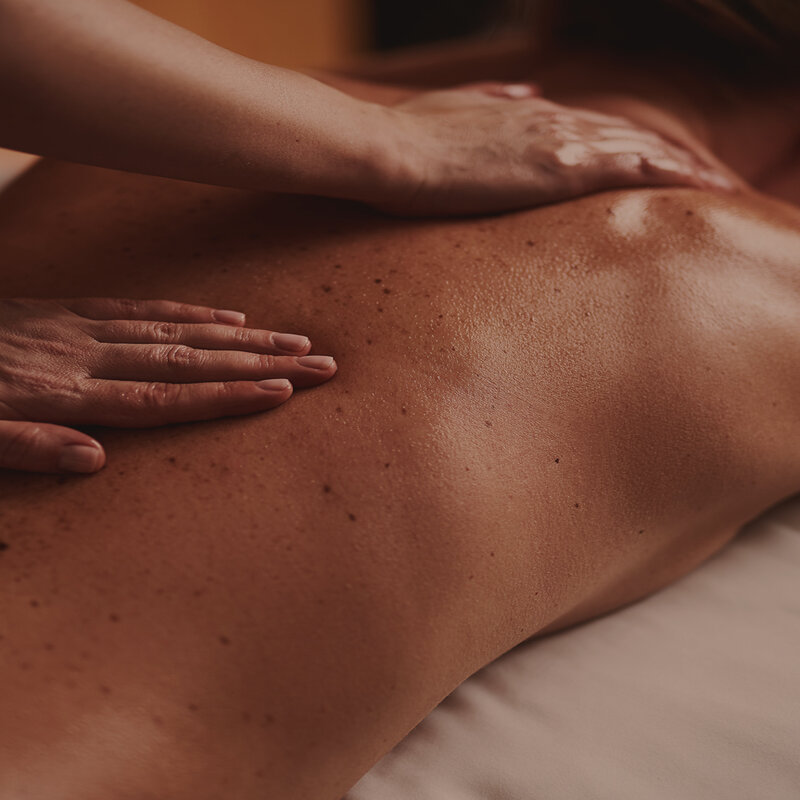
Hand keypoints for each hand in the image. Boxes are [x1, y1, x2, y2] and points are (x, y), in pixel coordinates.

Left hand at [0, 298, 336, 473]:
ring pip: (178, 331)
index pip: (164, 397)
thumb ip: (24, 448)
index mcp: (63, 393)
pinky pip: (142, 307)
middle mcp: (86, 356)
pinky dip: (191, 312)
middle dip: (260, 363)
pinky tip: (227, 315)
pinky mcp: (71, 310)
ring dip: (242, 337)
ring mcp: (82, 329)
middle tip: (319, 363)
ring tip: (293, 340)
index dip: (225, 396)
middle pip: (190, 360)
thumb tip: (95, 461)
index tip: (280, 392)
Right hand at [375, 83, 739, 215]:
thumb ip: (500, 102)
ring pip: (642, 147)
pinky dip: (671, 172)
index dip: (639, 143)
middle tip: (714, 177)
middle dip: (676, 156)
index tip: (665, 161)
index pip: (602, 128)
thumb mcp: (459, 110)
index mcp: (532, 116)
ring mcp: (558, 142)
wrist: (388, 151)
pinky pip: (630, 167)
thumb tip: (533, 96)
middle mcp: (555, 122)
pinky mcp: (555, 168)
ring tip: (723, 184)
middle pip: (632, 134)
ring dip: (687, 165)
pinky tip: (699, 185)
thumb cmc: (412, 137)